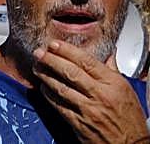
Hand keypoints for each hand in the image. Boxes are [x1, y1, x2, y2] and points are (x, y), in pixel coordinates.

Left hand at [33, 39, 147, 141]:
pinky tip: (43, 88)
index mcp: (113, 84)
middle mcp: (100, 96)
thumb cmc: (130, 119)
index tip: (53, 44)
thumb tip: (107, 53)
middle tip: (38, 53)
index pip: (86, 61)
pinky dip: (49, 95)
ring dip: (45, 76)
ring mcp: (89, 110)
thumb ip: (112, 71)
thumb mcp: (126, 91)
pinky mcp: (79, 124)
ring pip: (61, 88)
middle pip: (70, 72)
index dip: (67, 51)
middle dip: (50, 60)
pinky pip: (59, 105)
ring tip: (37, 67)